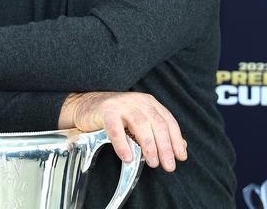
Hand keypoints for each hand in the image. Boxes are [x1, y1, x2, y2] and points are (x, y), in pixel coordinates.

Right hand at [59, 92, 186, 171]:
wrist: (86, 106)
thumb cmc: (115, 117)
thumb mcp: (140, 122)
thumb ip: (158, 132)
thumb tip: (181, 147)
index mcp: (149, 103)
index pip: (168, 121)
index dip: (176, 139)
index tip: (181, 157)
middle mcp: (138, 101)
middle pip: (157, 124)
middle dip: (165, 146)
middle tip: (168, 165)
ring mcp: (122, 104)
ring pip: (141, 124)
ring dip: (148, 146)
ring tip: (152, 163)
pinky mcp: (106, 110)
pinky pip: (116, 129)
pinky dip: (122, 144)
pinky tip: (127, 157)